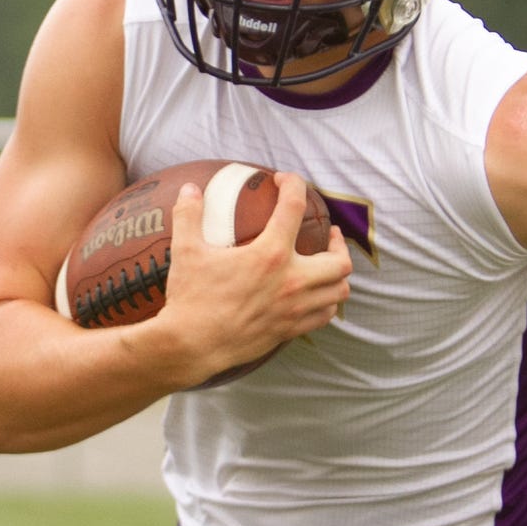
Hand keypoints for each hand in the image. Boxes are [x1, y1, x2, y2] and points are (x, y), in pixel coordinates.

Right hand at [160, 174, 351, 384]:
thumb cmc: (190, 297)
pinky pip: (324, 316)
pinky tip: (316, 296)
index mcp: (270, 254)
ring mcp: (294, 309)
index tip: (285, 180)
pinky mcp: (290, 330)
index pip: (294, 207)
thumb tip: (189, 189)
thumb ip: (189, 215)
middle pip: (340, 260)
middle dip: (338, 243)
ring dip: (338, 275)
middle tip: (327, 235)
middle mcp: (291, 282)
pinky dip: (327, 303)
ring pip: (339, 291)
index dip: (293, 185)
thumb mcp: (186, 251)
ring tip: (327, 266)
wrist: (192, 345)